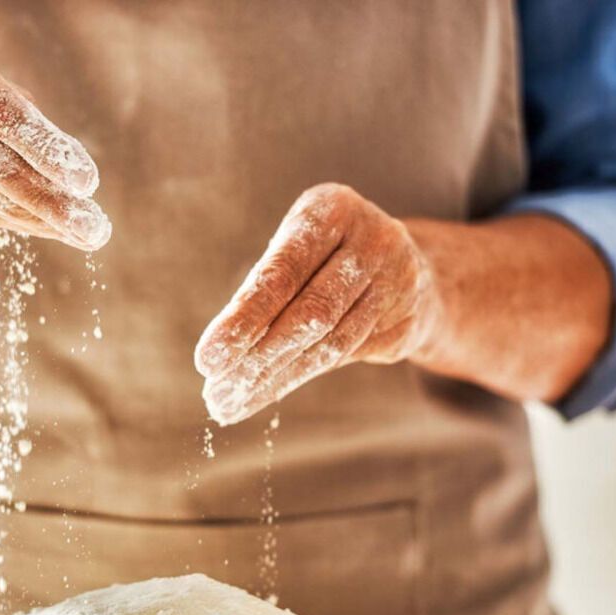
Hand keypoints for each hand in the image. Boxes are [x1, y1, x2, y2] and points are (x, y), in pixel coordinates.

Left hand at [195, 184, 438, 424]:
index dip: (244, 319)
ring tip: (233, 403)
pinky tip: (267, 391)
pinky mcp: (407, 321)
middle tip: (217, 394)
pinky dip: (301, 376)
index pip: (283, 272)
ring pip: (330, 343)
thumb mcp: (297, 249)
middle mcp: (373, 241)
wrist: (408, 266)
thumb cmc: (327, 255)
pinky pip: (347, 355)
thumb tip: (220, 354)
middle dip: (258, 357)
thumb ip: (266, 286)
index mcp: (335, 209)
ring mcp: (398, 282)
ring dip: (276, 378)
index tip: (207, 360)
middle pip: (311, 313)